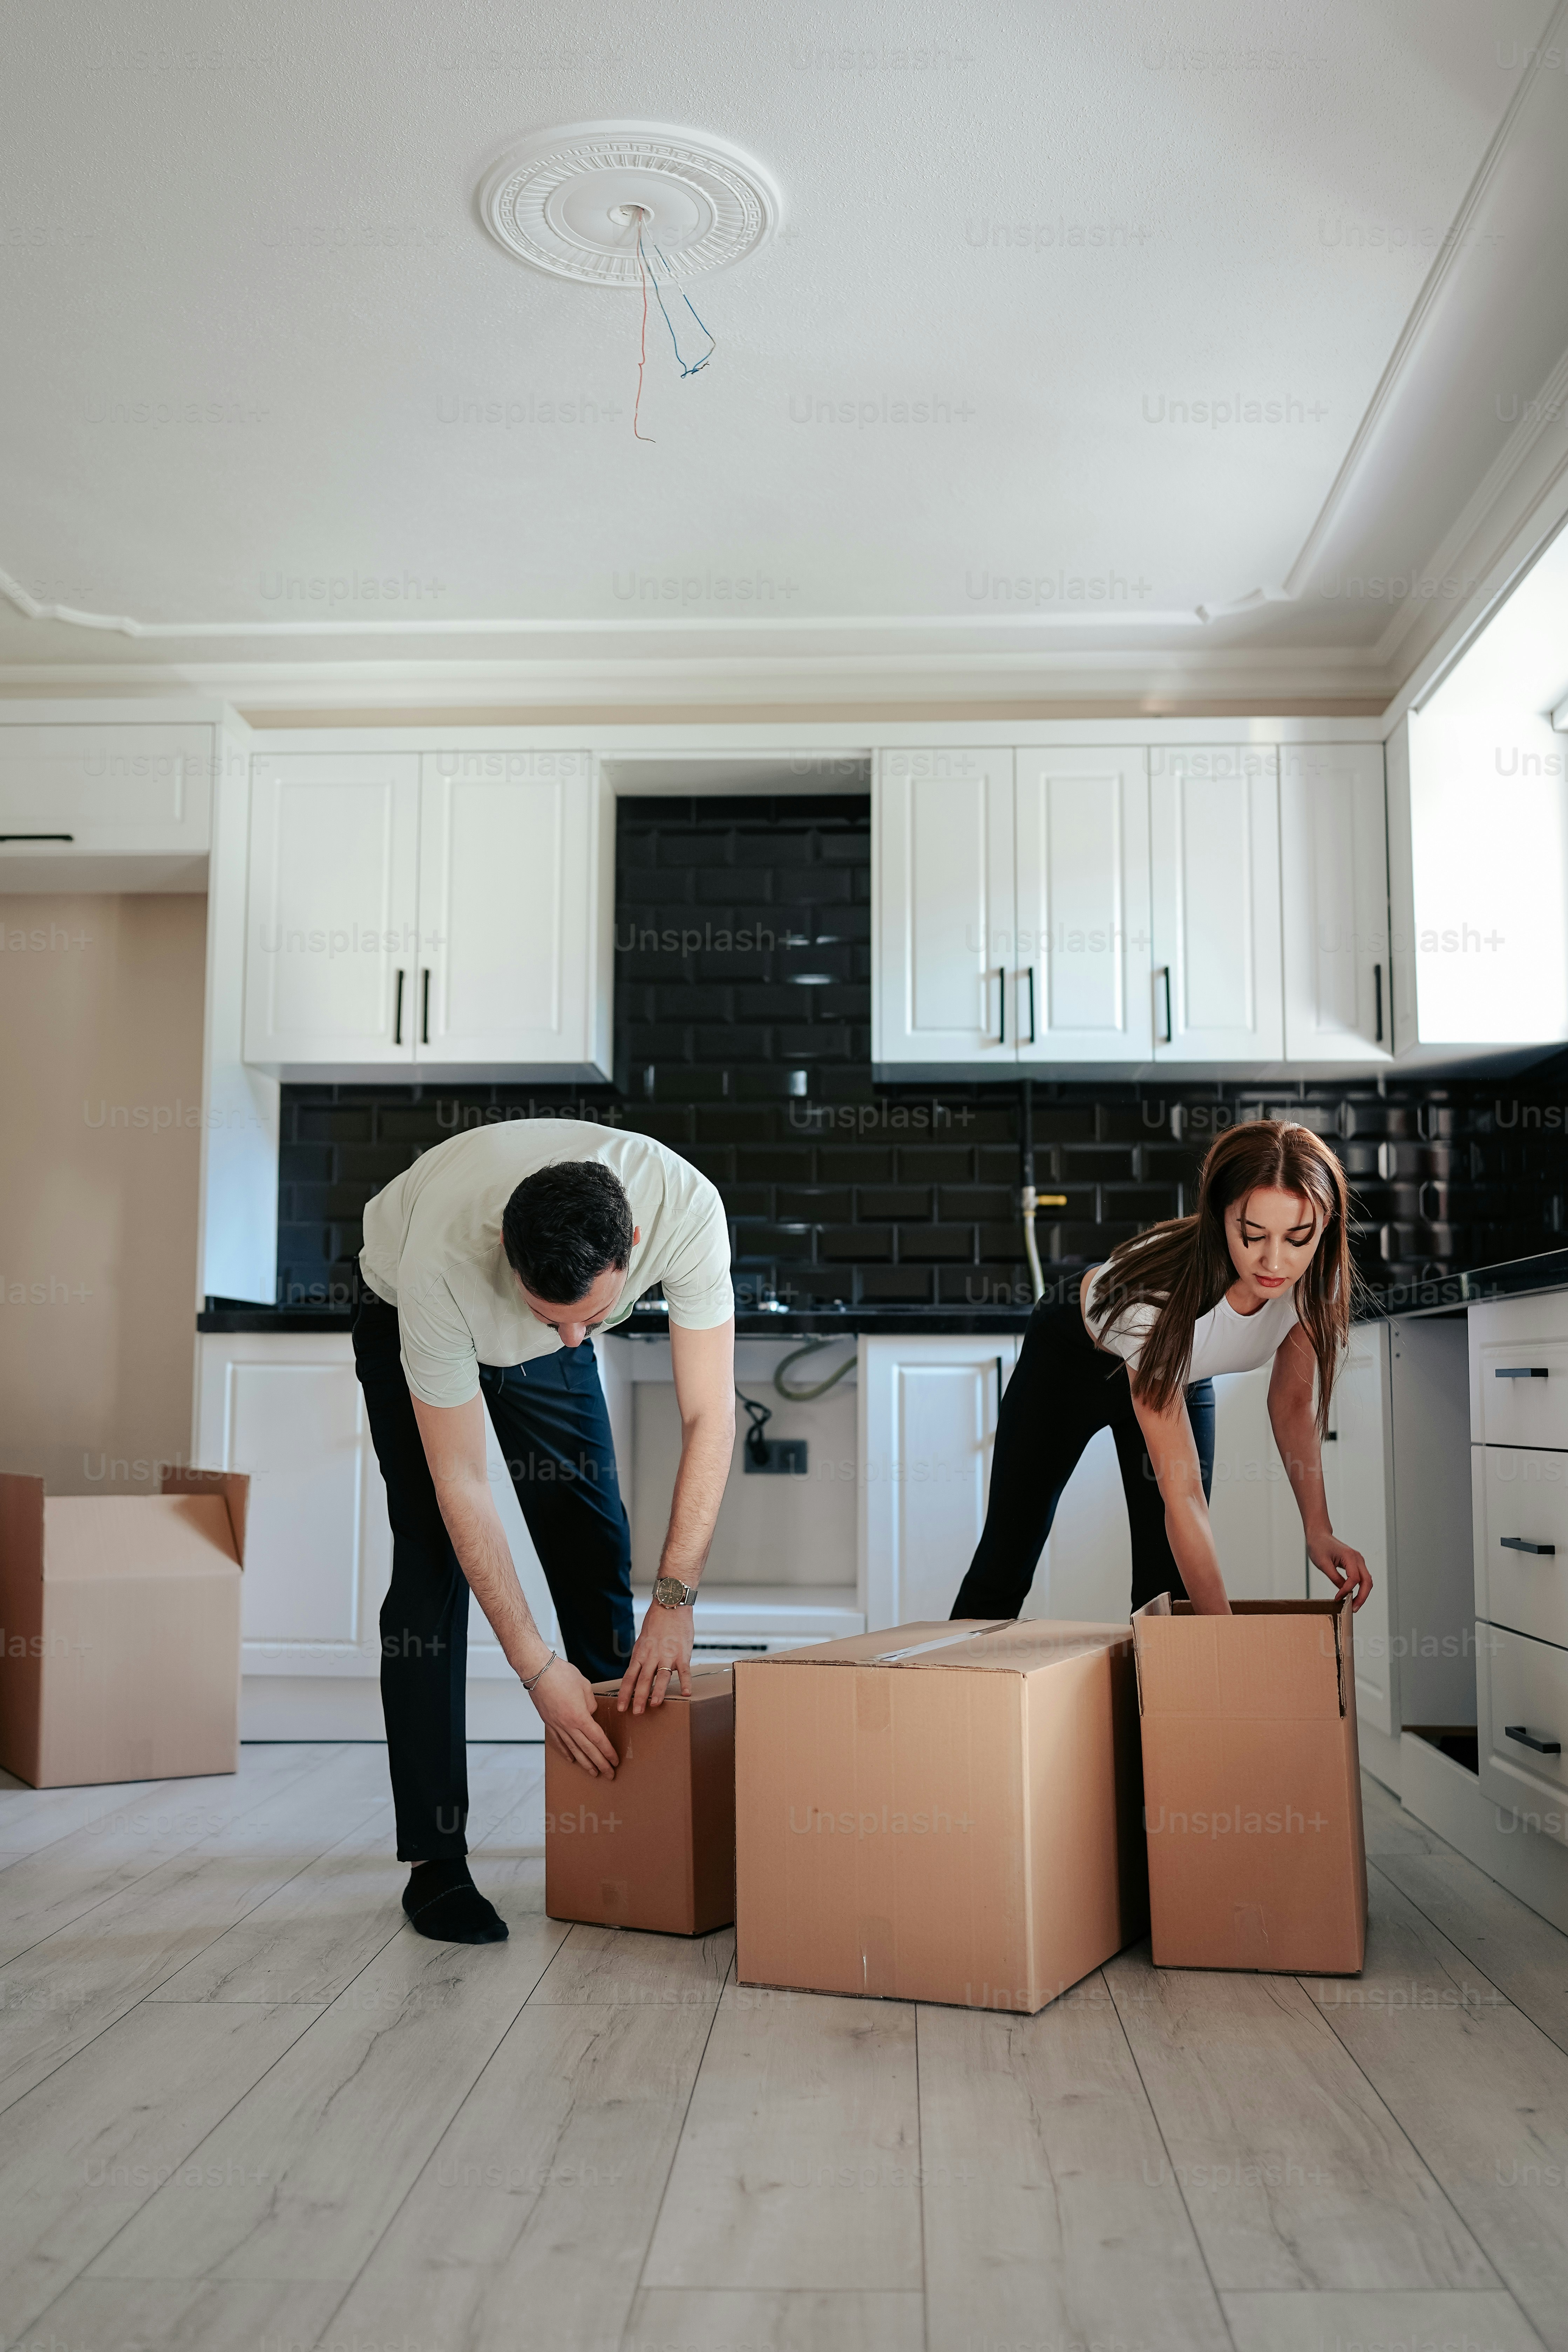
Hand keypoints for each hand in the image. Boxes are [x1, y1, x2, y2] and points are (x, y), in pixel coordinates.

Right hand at [527, 1656, 618, 1776]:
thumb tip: (592, 1714)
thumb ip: (591, 1704)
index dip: (607, 1752)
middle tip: (609, 1774)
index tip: (615, 1761)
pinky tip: (571, 1759)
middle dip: (600, 1763)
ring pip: (573, 1749)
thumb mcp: (585, 1686)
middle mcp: (568, 1725)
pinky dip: (566, 1752)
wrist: (537, 1670)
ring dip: (584, 1762)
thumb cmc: (562, 1674)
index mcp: (579, 1716)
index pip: (597, 1739)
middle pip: (587, 1749)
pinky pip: (558, 1741)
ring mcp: (556, 1725)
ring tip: (593, 1772)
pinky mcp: (548, 1722)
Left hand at [617, 1602, 693, 1714]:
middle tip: (636, 1713)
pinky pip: (684, 1670)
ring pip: (661, 1677)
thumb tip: (638, 1672)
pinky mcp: (683, 1653)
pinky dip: (686, 1682)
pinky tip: (686, 1693)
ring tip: (655, 1705)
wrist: (671, 1605)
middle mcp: (652, 1656)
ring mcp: (667, 1655)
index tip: (621, 1707)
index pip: (629, 1677)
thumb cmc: (657, 1622)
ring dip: (657, 1692)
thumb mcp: (643, 1640)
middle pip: (643, 1680)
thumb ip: (642, 1657)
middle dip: (638, 1698)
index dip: (624, 1693)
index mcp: (640, 1653)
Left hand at [1308, 1533, 1372, 1611]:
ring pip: (1367, 1581)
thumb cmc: (1319, 1546)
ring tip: (1353, 1605)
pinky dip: (1359, 1588)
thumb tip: (1343, 1591)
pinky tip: (1352, 1596)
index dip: (1347, 1590)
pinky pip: (1361, 1578)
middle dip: (1362, 1597)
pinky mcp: (1356, 1564)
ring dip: (1362, 1594)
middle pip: (1367, 1581)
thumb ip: (1334, 1577)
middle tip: (1354, 1609)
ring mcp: (1358, 1561)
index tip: (1337, 1598)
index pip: (1354, 1578)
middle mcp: (1358, 1558)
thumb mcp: (1323, 1564)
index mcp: (1349, 1556)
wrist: (1319, 1536)